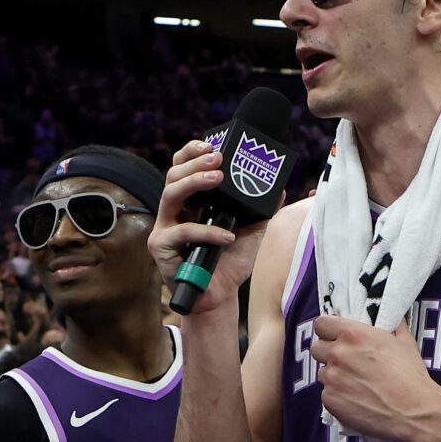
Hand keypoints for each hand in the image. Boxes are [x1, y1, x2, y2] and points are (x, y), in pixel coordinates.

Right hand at [149, 140, 262, 314]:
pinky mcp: (161, 248)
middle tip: (219, 157)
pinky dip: (207, 232)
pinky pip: (183, 232)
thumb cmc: (229, 263)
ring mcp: (164, 228)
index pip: (183, 168)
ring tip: (217, 177)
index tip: (213, 143)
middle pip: (173, 174)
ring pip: (169, 194)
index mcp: (191, 203)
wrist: (219, 297)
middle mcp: (174, 211)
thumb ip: (261, 211)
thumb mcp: (251, 232)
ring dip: (194, 181)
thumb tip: (280, 189)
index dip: (193, 152)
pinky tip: (227, 236)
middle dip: (195, 161)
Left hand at [311, 316, 440, 441]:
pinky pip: (326, 394)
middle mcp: (338, 354)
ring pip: (323, 373)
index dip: (328, 331)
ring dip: (334, 376)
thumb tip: (393, 317)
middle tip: (345, 362)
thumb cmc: (411, 377)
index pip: (322, 324)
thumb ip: (393, 326)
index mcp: (353, 334)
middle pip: (317, 349)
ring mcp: (332, 378)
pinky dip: (337, 397)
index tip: (334, 337)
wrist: (414, 411)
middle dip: (328, 354)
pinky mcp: (330, 400)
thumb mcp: (405, 342)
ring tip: (355, 384)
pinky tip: (355, 400)